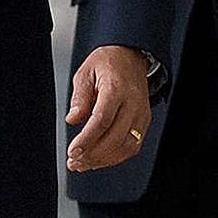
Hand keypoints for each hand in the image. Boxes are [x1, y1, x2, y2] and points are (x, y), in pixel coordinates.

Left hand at [65, 45, 151, 171]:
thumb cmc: (108, 62)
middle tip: (75, 161)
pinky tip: (100, 159)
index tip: (73, 151)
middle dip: (93, 154)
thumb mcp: (86, 72)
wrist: (130, 55)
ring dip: (104, 160)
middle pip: (115, 137)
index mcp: (116, 88)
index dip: (87, 140)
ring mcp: (141, 113)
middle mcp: (133, 102)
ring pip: (127, 146)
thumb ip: (79, 97)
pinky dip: (116, 156)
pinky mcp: (144, 120)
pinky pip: (133, 145)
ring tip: (84, 163)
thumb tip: (72, 119)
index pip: (102, 120)